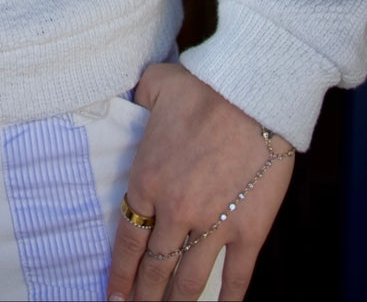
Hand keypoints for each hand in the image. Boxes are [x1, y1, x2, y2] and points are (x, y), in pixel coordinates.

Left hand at [106, 63, 293, 301]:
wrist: (252, 94)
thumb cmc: (202, 87)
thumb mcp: (155, 86)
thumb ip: (138, 99)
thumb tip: (133, 97)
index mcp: (147, 181)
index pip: (127, 241)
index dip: (120, 274)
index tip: (114, 295)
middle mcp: (175, 211)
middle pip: (155, 268)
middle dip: (144, 297)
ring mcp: (213, 225)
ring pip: (190, 280)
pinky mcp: (249, 231)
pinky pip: (237, 276)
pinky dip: (228, 300)